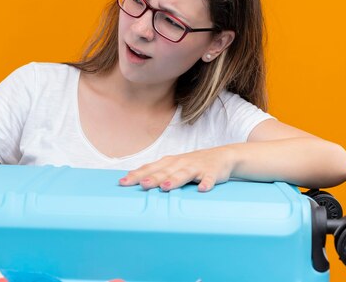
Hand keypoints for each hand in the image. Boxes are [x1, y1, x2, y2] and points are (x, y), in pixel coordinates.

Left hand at [119, 146, 236, 191]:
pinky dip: (206, 183)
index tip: (123, 183)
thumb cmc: (191, 164)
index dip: (136, 175)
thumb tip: (135, 184)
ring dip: (175, 180)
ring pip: (184, 174)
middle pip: (164, 172)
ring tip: (165, 187)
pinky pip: (209, 179)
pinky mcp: (212, 173)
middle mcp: (180, 163)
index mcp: (168, 162)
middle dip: (153, 178)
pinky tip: (202, 189)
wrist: (222, 156)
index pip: (149, 168)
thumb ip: (157, 174)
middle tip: (142, 185)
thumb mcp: (173, 167)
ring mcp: (196, 167)